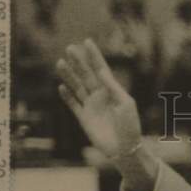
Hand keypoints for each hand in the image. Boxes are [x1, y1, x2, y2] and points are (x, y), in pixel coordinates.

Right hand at [56, 39, 141, 158]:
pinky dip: (67, 96)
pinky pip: (73, 104)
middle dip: (78, 62)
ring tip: (60, 63)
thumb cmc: (130, 126)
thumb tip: (101, 71)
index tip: (87, 41)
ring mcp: (91, 106)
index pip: (101, 69)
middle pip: (86, 75)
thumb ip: (112, 87)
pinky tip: (61, 86)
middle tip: (69, 48)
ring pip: (77, 87)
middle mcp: (100, 96)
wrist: (125, 148)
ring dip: (69, 75)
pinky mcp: (84, 118)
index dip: (94, 56)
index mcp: (112, 91)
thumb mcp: (125, 104)